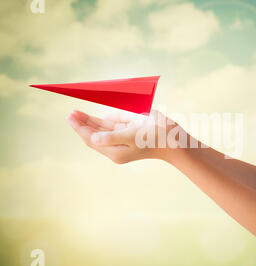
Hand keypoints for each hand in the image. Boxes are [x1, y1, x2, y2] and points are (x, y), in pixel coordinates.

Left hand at [66, 109, 181, 163]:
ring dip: (90, 122)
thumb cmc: (154, 138)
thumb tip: (94, 138)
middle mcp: (117, 147)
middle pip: (95, 135)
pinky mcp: (130, 133)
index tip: (71, 116)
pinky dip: (104, 121)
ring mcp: (124, 140)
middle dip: (83, 124)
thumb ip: (112, 137)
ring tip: (77, 113)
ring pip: (102, 131)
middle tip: (71, 113)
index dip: (80, 128)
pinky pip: (113, 127)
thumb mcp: (132, 136)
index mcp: (116, 152)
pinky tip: (96, 117)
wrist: (174, 140)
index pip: (92, 140)